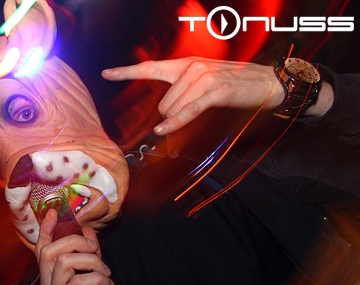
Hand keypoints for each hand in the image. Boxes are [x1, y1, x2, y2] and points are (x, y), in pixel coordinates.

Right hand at [34, 209, 126, 284]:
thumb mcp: (97, 274)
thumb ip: (90, 253)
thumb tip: (86, 230)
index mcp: (50, 280)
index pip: (41, 251)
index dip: (46, 231)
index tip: (53, 213)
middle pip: (51, 253)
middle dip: (77, 244)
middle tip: (97, 251)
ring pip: (65, 264)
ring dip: (92, 263)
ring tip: (106, 274)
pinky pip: (78, 282)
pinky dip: (97, 278)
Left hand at [102, 57, 284, 135]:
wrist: (266, 82)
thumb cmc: (233, 85)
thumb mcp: (204, 83)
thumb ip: (181, 91)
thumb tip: (163, 112)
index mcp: (184, 64)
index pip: (149, 68)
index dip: (126, 71)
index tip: (107, 73)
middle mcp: (190, 68)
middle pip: (162, 103)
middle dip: (172, 114)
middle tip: (195, 110)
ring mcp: (202, 78)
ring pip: (173, 110)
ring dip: (183, 118)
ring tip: (206, 108)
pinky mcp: (214, 92)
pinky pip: (187, 112)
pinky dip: (176, 123)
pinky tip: (164, 130)